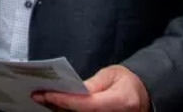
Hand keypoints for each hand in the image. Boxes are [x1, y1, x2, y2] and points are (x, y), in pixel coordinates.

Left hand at [32, 65, 149, 111]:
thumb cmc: (127, 81)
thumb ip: (92, 84)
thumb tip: (72, 89)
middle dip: (58, 107)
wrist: (143, 94)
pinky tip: (57, 106)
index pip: (87, 104)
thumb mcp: (111, 75)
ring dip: (61, 110)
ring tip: (44, 100)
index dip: (65, 101)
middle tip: (38, 95)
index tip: (47, 94)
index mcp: (121, 101)